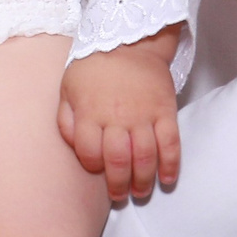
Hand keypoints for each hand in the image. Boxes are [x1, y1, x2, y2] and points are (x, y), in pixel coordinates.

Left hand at [57, 31, 182, 200]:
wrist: (130, 40)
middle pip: (117, 161)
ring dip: (143, 180)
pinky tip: (168, 179)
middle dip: (118, 185)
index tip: (97, 170)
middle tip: (120, 195)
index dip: (92, 166)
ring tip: (140, 192)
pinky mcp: (165, 111)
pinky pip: (171, 143)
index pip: (88, 152)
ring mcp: (143, 115)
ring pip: (144, 157)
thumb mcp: (68, 89)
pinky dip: (171, 165)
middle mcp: (116, 117)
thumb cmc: (94, 68)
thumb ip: (66, 120)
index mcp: (89, 112)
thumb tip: (74, 148)